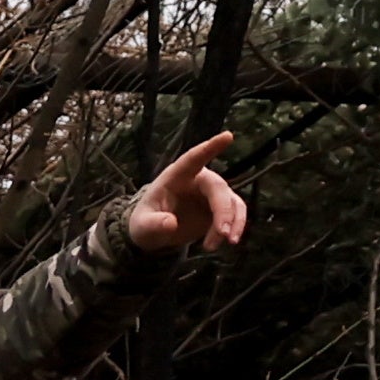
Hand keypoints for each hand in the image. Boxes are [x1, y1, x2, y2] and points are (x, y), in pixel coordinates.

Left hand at [126, 131, 251, 256]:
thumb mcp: (142, 226)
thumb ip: (153, 224)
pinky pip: (236, 212)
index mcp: (177, 176)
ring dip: (233, 221)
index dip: (210, 147)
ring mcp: (211, 193)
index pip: (194, 158)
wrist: (155, 232)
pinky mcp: (220, 207)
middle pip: (218, 188)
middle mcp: (198, 180)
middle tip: (223, 234)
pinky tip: (229, 242)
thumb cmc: (146, 221)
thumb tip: (170, 223)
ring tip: (226, 242)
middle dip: (223, 211)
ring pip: (231, 201)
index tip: (228, 136)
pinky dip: (236, 225)